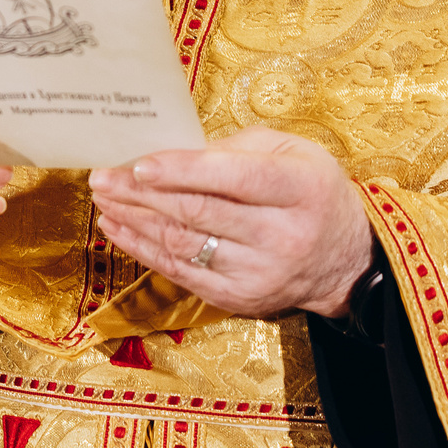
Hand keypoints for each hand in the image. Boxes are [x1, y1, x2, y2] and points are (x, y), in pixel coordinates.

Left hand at [89, 128, 372, 318]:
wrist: (344, 261)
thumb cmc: (311, 192)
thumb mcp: (292, 153)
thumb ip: (237, 148)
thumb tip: (175, 152)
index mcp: (300, 189)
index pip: (233, 178)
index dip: (182, 170)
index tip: (139, 164)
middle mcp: (282, 235)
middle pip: (199, 212)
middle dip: (142, 193)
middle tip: (103, 176)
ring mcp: (259, 273)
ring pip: (183, 244)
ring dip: (135, 219)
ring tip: (104, 197)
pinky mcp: (238, 298)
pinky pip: (181, 272)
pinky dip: (144, 249)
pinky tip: (119, 228)